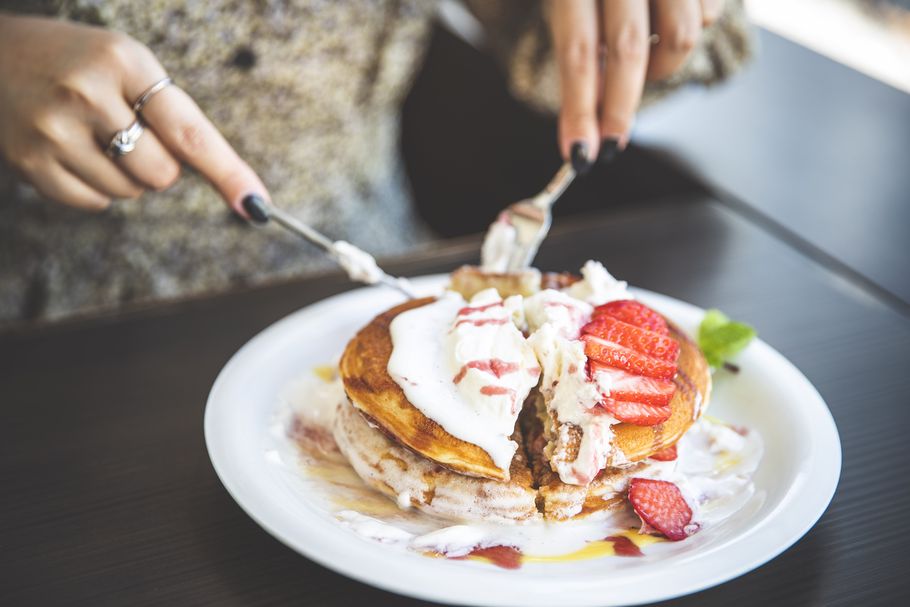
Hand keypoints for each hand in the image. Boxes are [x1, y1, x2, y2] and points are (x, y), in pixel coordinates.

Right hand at [0, 15, 267, 212]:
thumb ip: (172, 115)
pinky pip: (94, 203)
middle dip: (158, 164)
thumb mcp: (126, 64)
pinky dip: (94, 187)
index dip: (228, 172)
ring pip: (129, 192)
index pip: (190, 132)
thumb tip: (232, 180)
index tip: (256, 205)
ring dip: (124, 175)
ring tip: (92, 135)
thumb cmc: (76, 61)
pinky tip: (72, 151)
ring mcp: (54, 130)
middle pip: (162, 174)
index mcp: (123, 61)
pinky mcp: (30, 162)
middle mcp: (88, 94)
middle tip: (126, 131)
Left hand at [549, 0, 722, 170]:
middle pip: (629, 51)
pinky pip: (710, 14)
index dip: (580, 111)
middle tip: (610, 143)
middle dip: (619, 109)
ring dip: (660, 68)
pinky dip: (691, 30)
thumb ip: (574, 40)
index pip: (579, 53)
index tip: (579, 155)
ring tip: (641, 64)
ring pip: (681, 38)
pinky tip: (666, 23)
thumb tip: (582, 118)